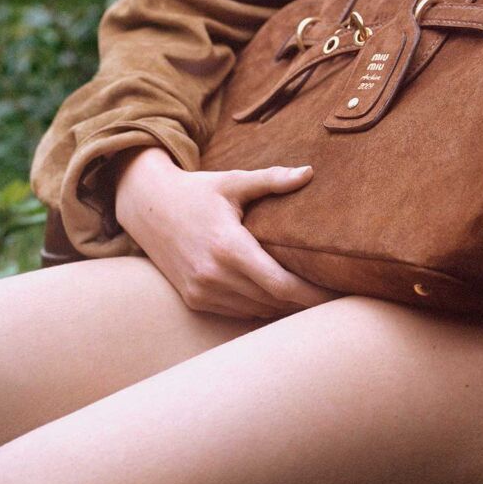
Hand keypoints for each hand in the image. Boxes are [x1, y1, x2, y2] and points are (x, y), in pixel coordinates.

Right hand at [113, 146, 344, 320]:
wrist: (147, 207)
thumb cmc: (197, 191)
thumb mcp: (233, 181)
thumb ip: (272, 180)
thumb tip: (309, 172)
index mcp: (227, 247)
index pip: (279, 284)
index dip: (310, 295)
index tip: (336, 294)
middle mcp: (213, 275)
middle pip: (272, 301)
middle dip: (304, 302)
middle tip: (334, 296)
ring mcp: (201, 291)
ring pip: (256, 310)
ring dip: (283, 307)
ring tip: (311, 298)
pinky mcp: (194, 299)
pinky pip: (237, 311)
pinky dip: (260, 306)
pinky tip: (278, 297)